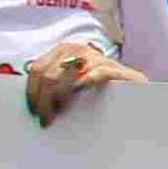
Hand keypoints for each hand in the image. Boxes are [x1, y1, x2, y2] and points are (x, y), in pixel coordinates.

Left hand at [24, 48, 143, 125]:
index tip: (33, 110)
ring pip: (64, 77)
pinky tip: (76, 99)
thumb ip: (55, 81)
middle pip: (49, 75)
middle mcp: (79, 50)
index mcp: (65, 50)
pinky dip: (81, 86)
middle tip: (45, 118)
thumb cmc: (101, 90)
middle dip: (43, 100)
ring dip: (57, 98)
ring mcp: (97, 58)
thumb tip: (32, 97)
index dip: (31, 91)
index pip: (38, 68)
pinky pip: (93, 76)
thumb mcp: (73, 81)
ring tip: (57, 114)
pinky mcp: (115, 71)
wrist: (136, 93)